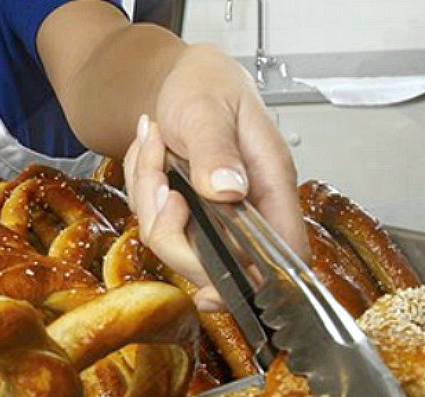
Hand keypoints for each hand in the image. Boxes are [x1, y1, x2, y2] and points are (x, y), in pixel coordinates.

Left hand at [123, 44, 307, 310]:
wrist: (181, 77)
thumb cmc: (208, 85)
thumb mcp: (209, 108)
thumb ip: (217, 149)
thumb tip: (229, 189)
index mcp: (270, 184)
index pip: (281, 253)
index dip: (256, 284)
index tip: (213, 290)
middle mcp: (247, 209)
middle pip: (215, 265)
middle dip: (172, 231)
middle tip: (162, 183)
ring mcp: (216, 217)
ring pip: (176, 245)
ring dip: (150, 199)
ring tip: (154, 149)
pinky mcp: (189, 216)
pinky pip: (156, 225)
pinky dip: (142, 191)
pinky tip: (151, 154)